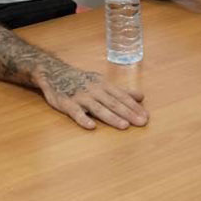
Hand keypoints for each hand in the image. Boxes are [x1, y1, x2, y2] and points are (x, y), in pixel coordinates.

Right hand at [34, 62, 148, 130]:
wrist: (55, 74)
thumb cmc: (82, 81)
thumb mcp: (103, 82)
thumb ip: (121, 91)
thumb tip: (141, 97)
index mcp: (104, 85)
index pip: (122, 97)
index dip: (134, 106)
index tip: (146, 116)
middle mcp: (94, 90)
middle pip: (113, 103)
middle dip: (128, 113)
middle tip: (141, 122)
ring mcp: (81, 97)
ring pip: (98, 108)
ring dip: (112, 117)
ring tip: (124, 126)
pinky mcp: (67, 104)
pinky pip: (76, 112)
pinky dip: (83, 119)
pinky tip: (91, 126)